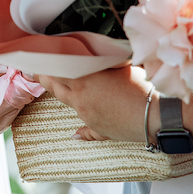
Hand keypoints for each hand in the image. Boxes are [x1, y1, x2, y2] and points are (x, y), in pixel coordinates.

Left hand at [34, 65, 153, 143]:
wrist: (156, 115)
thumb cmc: (141, 87)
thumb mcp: (120, 66)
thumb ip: (102, 63)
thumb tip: (93, 61)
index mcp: (83, 81)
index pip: (56, 71)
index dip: (45, 64)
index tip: (37, 59)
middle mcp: (80, 100)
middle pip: (56, 88)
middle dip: (45, 79)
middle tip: (36, 72)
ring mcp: (87, 116)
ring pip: (70, 105)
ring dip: (65, 96)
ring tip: (60, 88)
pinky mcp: (98, 130)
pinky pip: (85, 131)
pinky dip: (81, 131)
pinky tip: (76, 134)